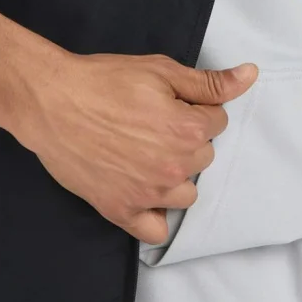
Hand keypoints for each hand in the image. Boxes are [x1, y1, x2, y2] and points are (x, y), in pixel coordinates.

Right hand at [12, 49, 259, 243]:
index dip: (195, 109)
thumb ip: (209, 82)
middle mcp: (174, 167)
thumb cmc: (104, 81)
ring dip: (175, 176)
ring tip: (146, 155)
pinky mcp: (121, 210)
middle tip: (152, 124)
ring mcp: (148, 193)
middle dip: (187, 141)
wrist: (51, 101)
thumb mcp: (160, 70)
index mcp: (188, 130)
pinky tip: (143, 192)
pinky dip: (155, 215)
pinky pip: (156, 230)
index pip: (218, 123)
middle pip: (203, 158)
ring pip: (186, 194)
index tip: (169, 103)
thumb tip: (250, 76)